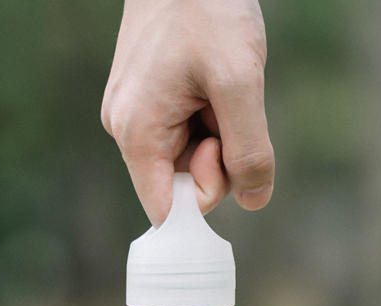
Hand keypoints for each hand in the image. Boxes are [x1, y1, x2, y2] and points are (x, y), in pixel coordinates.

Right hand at [101, 0, 274, 225]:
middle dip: (218, 158)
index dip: (205, 197)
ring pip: (188, 159)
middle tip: (226, 106)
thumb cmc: (207, 7)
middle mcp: (126, 130)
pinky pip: (185, 133)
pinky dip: (209, 117)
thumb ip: (249, 151)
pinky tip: (211, 83)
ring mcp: (133, 114)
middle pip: (182, 185)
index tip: (223, 150)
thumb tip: (254, 202)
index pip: (167, 211)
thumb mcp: (239, 82)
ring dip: (217, 134)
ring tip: (218, 86)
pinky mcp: (146, 100)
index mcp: (137, 134)